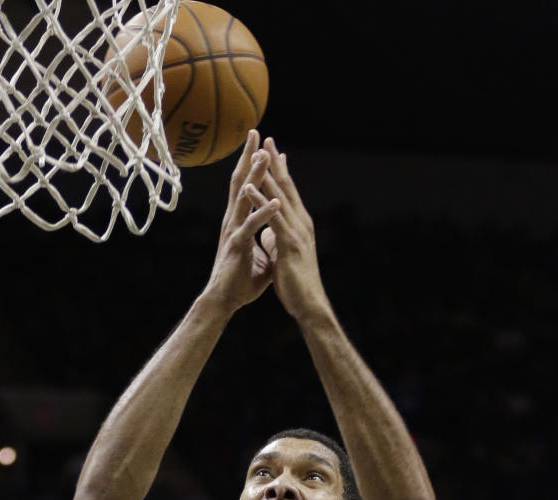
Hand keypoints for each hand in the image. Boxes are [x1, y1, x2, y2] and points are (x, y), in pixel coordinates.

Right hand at [203, 131, 279, 313]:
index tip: (261, 145)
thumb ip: (266, 242)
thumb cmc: (239, 281)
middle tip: (255, 132)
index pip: (245, 187)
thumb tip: (275, 238)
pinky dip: (264, 213)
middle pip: (240, 183)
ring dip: (256, 177)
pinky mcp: (238, 246)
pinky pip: (252, 226)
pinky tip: (275, 201)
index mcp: (239, 221)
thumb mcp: (258, 257)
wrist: (224, 301)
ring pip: (244, 198)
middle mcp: (233, 221)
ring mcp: (234, 231)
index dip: (252, 166)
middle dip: (248, 157)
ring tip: (265, 156)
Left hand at [249, 137, 330, 321]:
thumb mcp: (284, 255)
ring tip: (256, 153)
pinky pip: (272, 218)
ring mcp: (296, 232)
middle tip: (264, 138)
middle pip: (286, 187)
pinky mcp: (288, 244)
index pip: (287, 192)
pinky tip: (250, 188)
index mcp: (298, 224)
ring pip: (280, 197)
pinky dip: (261, 202)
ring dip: (267, 174)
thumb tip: (270, 232)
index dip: (279, 170)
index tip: (270, 150)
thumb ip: (278, 239)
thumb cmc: (296, 282)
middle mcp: (300, 222)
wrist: (308, 303)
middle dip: (274, 162)